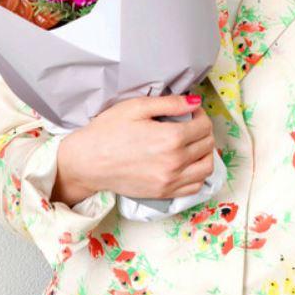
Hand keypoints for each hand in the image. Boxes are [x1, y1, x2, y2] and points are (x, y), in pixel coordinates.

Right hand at [52, 93, 215, 206]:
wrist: (86, 162)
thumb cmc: (108, 130)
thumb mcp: (137, 107)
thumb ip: (170, 103)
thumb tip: (195, 101)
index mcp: (170, 138)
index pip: (203, 125)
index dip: (200, 114)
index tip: (191, 111)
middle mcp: (174, 162)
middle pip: (207, 145)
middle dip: (204, 130)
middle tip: (191, 124)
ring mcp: (170, 181)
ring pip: (206, 167)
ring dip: (205, 152)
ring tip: (192, 143)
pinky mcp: (163, 193)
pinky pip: (194, 186)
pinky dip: (197, 174)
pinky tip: (187, 163)